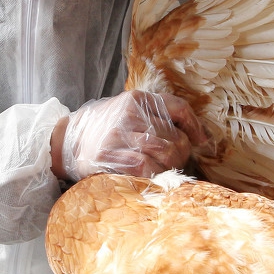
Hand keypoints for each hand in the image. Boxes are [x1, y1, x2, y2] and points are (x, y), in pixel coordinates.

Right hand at [54, 91, 206, 181]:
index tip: (200, 141)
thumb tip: (203, 138)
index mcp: (138, 98)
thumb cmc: (110, 129)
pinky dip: (154, 174)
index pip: (179, 108)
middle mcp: (129, 113)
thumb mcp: (132, 111)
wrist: (70, 141)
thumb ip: (162, 116)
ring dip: (169, 166)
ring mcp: (119, 135)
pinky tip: (149, 175)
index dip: (195, 128)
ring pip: (164, 152)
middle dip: (181, 153)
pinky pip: (146, 168)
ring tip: (163, 168)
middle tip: (175, 161)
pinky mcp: (110, 156)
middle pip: (175, 136)